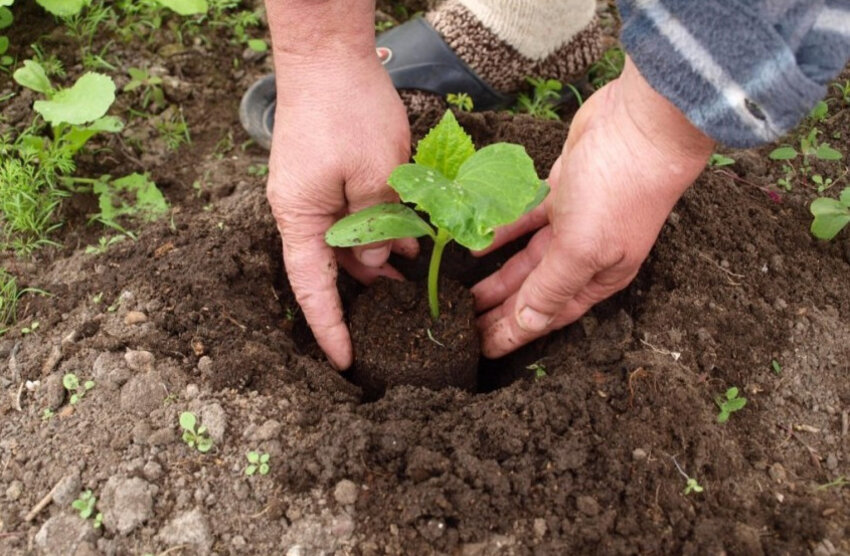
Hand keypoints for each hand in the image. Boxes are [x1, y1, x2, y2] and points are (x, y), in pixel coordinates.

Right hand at [267, 54, 415, 369]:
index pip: (312, 289)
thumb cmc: (347, 111)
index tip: (345, 362)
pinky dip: (379, 231)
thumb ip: (376, 226)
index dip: (329, 328)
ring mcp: (312, 192)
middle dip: (364, 294)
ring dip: (378, 260)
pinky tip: (409, 240)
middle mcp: (300, 211)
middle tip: (399, 318)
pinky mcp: (327, 176)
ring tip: (414, 279)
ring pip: (346, 242)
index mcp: (300, 217)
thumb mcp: (374, 176)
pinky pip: (352, 216)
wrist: (327, 55)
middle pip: (330, 268)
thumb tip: (377, 262)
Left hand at [472, 58, 713, 357]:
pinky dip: (500, 232)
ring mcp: (574, 222)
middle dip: (500, 310)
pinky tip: (474, 244)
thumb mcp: (582, 247)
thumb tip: (528, 325)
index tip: (482, 350)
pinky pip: (523, 221)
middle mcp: (586, 255)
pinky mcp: (561, 191)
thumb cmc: (618, 190)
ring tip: (462, 295)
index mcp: (598, 276)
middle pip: (534, 291)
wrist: (641, 124)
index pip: (549, 315)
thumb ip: (551, 286)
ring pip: (527, 259)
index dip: (515, 333)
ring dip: (497, 276)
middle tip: (462, 326)